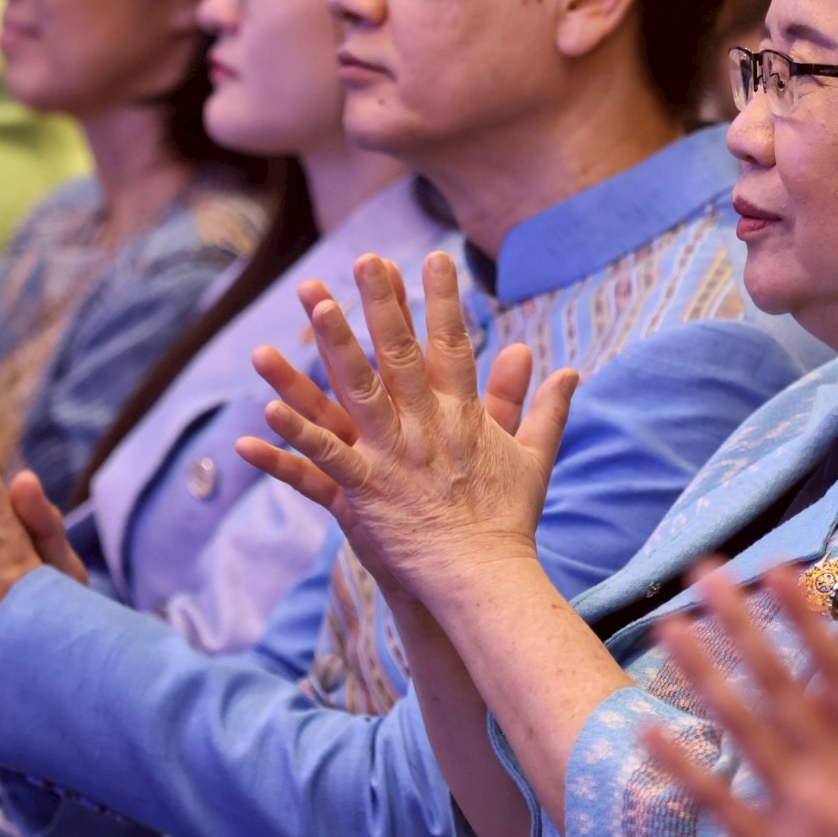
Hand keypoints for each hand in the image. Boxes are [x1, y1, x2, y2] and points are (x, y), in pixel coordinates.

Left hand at [237, 251, 575, 608]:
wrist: (487, 579)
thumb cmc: (508, 521)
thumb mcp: (533, 458)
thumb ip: (547, 409)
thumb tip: (570, 371)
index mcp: (462, 414)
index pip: (453, 344)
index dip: (443, 300)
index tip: (434, 257)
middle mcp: (426, 426)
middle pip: (400, 354)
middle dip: (382, 303)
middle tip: (366, 259)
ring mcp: (393, 456)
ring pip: (357, 391)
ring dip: (333, 347)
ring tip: (311, 308)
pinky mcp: (365, 492)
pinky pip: (323, 459)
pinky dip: (295, 438)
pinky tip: (267, 412)